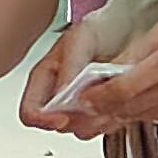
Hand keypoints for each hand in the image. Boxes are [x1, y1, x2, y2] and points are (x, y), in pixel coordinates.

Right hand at [19, 0, 157, 135]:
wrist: (128, 28)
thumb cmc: (99, 29)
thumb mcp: (80, 41)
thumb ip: (69, 68)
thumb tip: (61, 94)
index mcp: (44, 79)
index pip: (30, 112)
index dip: (43, 119)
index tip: (63, 117)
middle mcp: (59, 96)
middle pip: (58, 125)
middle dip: (76, 121)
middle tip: (93, 108)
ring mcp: (81, 105)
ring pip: (81, 130)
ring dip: (96, 122)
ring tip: (109, 103)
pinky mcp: (102, 110)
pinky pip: (103, 126)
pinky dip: (112, 119)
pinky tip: (119, 103)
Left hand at [92, 8, 157, 127]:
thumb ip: (135, 52)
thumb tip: (104, 73)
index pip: (124, 89)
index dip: (98, 97)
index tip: (82, 97)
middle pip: (131, 107)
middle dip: (104, 109)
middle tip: (85, 106)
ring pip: (145, 117)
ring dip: (123, 112)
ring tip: (108, 104)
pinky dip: (147, 112)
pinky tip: (141, 102)